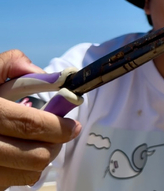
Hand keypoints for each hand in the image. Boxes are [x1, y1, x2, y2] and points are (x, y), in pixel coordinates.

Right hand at [0, 50, 81, 187]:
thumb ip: (9, 65)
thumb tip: (46, 75)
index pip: (30, 125)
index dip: (58, 127)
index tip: (73, 125)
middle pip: (35, 155)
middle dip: (56, 144)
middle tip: (61, 134)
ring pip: (29, 173)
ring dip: (43, 158)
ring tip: (41, 143)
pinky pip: (14, 182)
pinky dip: (24, 171)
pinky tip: (19, 155)